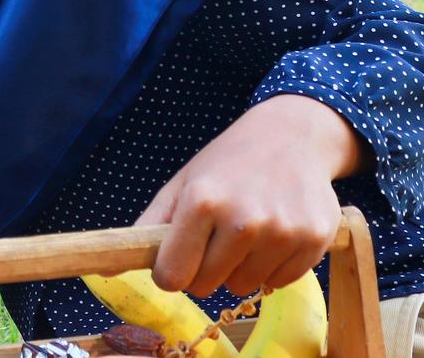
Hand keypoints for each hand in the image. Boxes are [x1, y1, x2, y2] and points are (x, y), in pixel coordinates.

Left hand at [136, 94, 366, 298]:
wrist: (291, 137)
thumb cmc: (226, 164)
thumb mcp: (182, 185)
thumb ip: (150, 226)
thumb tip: (109, 264)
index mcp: (202, 202)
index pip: (173, 275)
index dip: (170, 272)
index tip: (176, 259)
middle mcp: (243, 219)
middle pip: (206, 286)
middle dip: (203, 270)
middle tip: (214, 238)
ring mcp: (282, 232)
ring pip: (243, 287)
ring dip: (238, 269)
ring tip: (246, 231)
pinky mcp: (314, 241)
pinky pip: (279, 283)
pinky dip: (271, 268)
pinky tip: (273, 234)